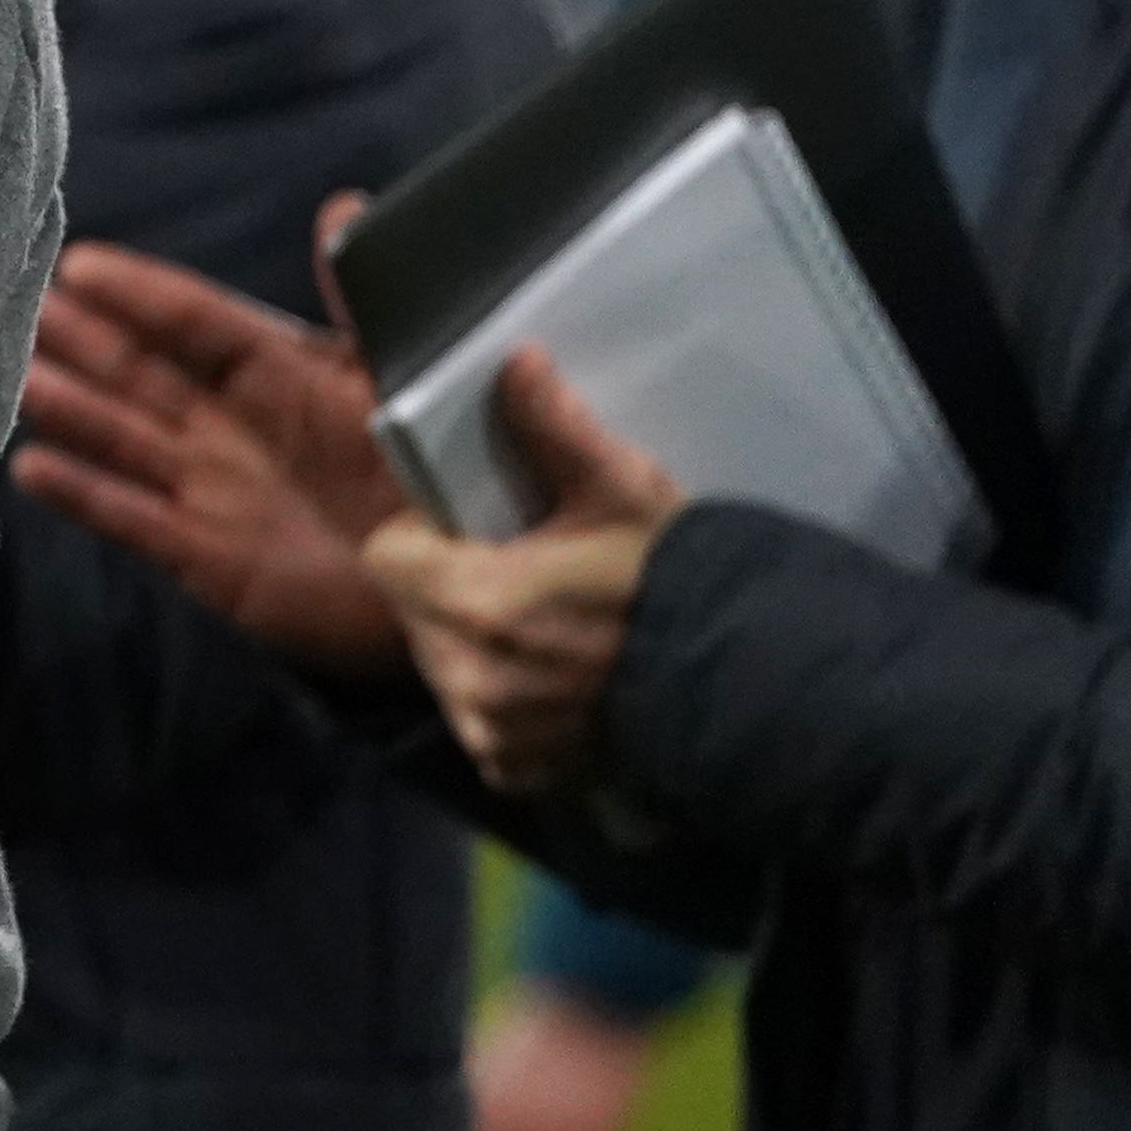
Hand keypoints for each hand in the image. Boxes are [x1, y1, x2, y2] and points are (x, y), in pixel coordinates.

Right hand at [12, 209, 406, 673]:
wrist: (463, 590)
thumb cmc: (443, 474)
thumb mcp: (407, 375)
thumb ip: (363, 301)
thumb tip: (342, 205)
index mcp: (282, 373)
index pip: (196, 320)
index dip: (139, 293)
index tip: (79, 262)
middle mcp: (234, 424)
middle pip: (141, 372)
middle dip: (82, 339)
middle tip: (15, 304)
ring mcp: (214, 489)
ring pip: (123, 436)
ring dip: (69, 405)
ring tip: (11, 374)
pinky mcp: (207, 556)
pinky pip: (131, 518)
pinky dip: (83, 494)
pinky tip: (31, 466)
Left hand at [361, 351, 687, 794]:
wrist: (742, 680)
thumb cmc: (674, 577)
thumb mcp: (619, 489)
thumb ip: (554, 427)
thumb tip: (514, 362)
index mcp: (473, 602)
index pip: (388, 557)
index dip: (423, 536)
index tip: (472, 529)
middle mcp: (466, 677)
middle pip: (412, 613)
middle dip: (446, 586)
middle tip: (516, 570)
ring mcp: (489, 731)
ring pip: (442, 667)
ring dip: (472, 644)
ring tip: (538, 625)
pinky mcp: (515, 768)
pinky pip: (478, 723)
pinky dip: (503, 701)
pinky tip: (553, 679)